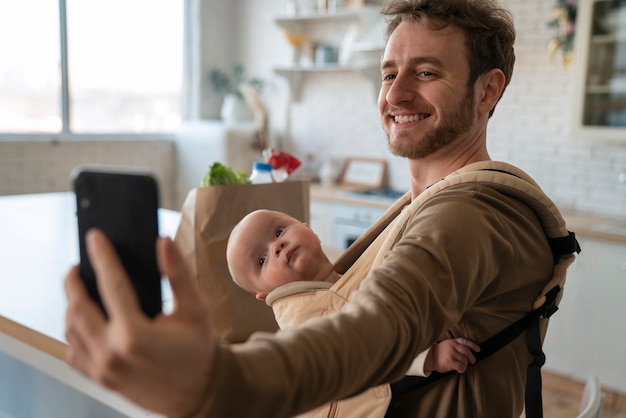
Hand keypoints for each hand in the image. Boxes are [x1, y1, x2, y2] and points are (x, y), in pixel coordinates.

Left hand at [65, 229, 216, 416]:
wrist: (199, 394)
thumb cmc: (199, 351)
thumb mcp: (195, 309)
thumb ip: (178, 274)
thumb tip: (164, 243)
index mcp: (135, 334)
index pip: (111, 285)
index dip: (102, 257)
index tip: (96, 238)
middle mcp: (111, 353)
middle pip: (78, 308)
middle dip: (74, 282)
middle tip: (77, 266)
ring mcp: (102, 370)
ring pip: (70, 330)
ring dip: (71, 307)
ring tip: (79, 291)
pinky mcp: (100, 380)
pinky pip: (73, 353)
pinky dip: (73, 333)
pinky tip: (82, 322)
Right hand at [426, 337, 479, 373]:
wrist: (429, 358)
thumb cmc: (439, 353)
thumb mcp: (447, 344)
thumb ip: (456, 345)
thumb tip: (468, 351)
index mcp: (452, 341)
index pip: (465, 341)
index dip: (473, 345)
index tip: (478, 350)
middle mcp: (452, 346)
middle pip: (467, 351)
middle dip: (471, 357)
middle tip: (472, 361)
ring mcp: (451, 354)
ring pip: (464, 360)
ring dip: (465, 364)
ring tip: (462, 366)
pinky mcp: (449, 362)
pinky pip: (461, 366)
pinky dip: (462, 369)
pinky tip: (459, 370)